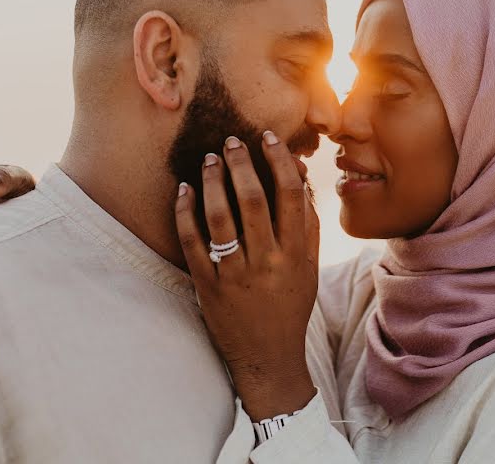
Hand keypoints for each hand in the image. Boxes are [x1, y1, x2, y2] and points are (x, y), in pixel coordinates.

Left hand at [175, 131, 318, 420]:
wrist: (267, 358)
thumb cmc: (289, 307)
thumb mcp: (309, 269)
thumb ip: (308, 226)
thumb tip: (302, 180)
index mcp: (295, 254)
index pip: (290, 195)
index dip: (279, 160)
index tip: (268, 137)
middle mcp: (267, 261)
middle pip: (253, 199)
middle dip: (241, 163)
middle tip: (231, 140)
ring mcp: (235, 274)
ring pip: (220, 217)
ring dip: (213, 181)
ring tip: (209, 159)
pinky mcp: (208, 286)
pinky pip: (192, 243)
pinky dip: (186, 213)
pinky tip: (185, 190)